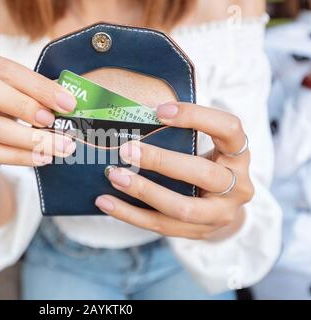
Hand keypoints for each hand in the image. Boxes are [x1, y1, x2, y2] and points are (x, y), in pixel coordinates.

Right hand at [0, 45, 76, 172]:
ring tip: (58, 147)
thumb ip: (28, 93)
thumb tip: (67, 101)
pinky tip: (40, 158)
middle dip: (27, 106)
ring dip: (29, 139)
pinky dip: (17, 156)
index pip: (3, 68)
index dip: (38, 86)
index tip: (68, 102)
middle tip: (56, 122)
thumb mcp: (4, 94)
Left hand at [95, 102, 253, 239]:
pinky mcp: (198, 232)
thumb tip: (136, 116)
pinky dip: (129, 213)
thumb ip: (183, 135)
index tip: (160, 111)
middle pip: (203, 174)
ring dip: (143, 191)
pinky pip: (160, 225)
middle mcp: (238, 186)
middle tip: (127, 149)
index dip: (196, 117)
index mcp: (239, 154)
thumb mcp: (208, 145)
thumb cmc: (208, 164)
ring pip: (182, 208)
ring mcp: (220, 214)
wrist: (223, 206)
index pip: (228, 128)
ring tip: (114, 176)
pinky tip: (105, 202)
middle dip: (162, 161)